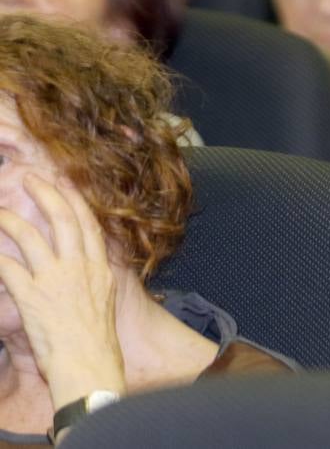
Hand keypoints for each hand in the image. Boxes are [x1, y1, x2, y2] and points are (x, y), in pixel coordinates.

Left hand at [0, 175, 126, 407]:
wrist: (89, 363)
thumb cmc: (96, 340)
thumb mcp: (105, 299)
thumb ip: (94, 275)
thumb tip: (86, 262)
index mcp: (100, 267)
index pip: (87, 222)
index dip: (73, 198)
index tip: (61, 183)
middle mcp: (80, 266)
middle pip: (62, 218)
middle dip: (44, 193)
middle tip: (30, 180)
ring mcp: (55, 279)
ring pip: (30, 236)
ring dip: (9, 220)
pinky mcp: (31, 295)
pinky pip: (7, 266)